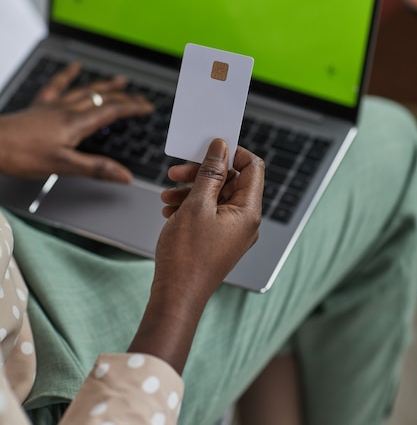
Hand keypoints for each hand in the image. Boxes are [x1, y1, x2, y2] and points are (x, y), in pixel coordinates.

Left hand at [0, 62, 151, 182]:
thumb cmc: (22, 155)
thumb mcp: (63, 166)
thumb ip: (96, 168)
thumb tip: (124, 175)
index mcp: (76, 123)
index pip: (111, 111)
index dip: (132, 108)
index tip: (147, 107)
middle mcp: (67, 110)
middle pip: (102, 99)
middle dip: (124, 98)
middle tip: (140, 98)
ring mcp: (53, 106)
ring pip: (85, 90)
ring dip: (104, 86)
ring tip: (119, 80)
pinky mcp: (40, 106)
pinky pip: (57, 85)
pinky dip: (67, 74)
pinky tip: (74, 67)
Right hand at [129, 139, 263, 372]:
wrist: (176, 296)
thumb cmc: (187, 256)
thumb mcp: (197, 205)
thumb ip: (211, 172)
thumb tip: (221, 147)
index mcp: (248, 211)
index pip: (253, 167)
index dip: (233, 153)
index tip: (208, 148)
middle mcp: (246, 221)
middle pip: (231, 181)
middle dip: (202, 172)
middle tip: (176, 171)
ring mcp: (232, 232)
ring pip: (215, 196)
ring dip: (191, 189)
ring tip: (167, 196)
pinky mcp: (218, 240)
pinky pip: (209, 213)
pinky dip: (190, 206)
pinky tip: (170, 210)